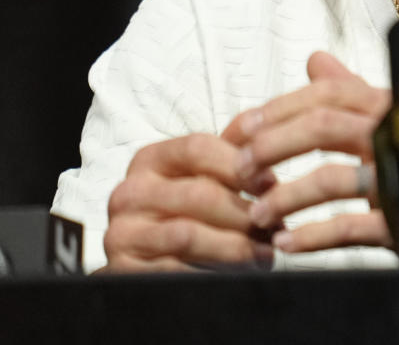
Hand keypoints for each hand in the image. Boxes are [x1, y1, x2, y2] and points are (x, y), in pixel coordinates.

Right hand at [100, 133, 276, 271]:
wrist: (149, 258)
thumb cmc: (188, 209)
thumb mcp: (205, 175)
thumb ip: (232, 149)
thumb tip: (264, 124)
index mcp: (151, 159)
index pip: (198, 148)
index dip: (240, 165)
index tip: (272, 184)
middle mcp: (130, 192)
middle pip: (199, 194)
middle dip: (245, 213)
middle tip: (276, 226)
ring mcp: (123, 232)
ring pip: (189, 235)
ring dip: (235, 247)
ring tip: (265, 253)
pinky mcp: (123, 270)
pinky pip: (175, 271)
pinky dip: (214, 273)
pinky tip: (239, 273)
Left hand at [223, 51, 393, 254]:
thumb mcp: (387, 116)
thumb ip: (351, 88)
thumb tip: (315, 59)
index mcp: (390, 107)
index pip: (330, 93)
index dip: (279, 108)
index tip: (240, 129)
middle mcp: (397, 135)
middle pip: (324, 127)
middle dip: (273, 146)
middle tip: (240, 170)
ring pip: (332, 178)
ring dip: (285, 197)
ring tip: (257, 214)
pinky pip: (350, 228)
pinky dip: (312, 237)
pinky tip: (285, 243)